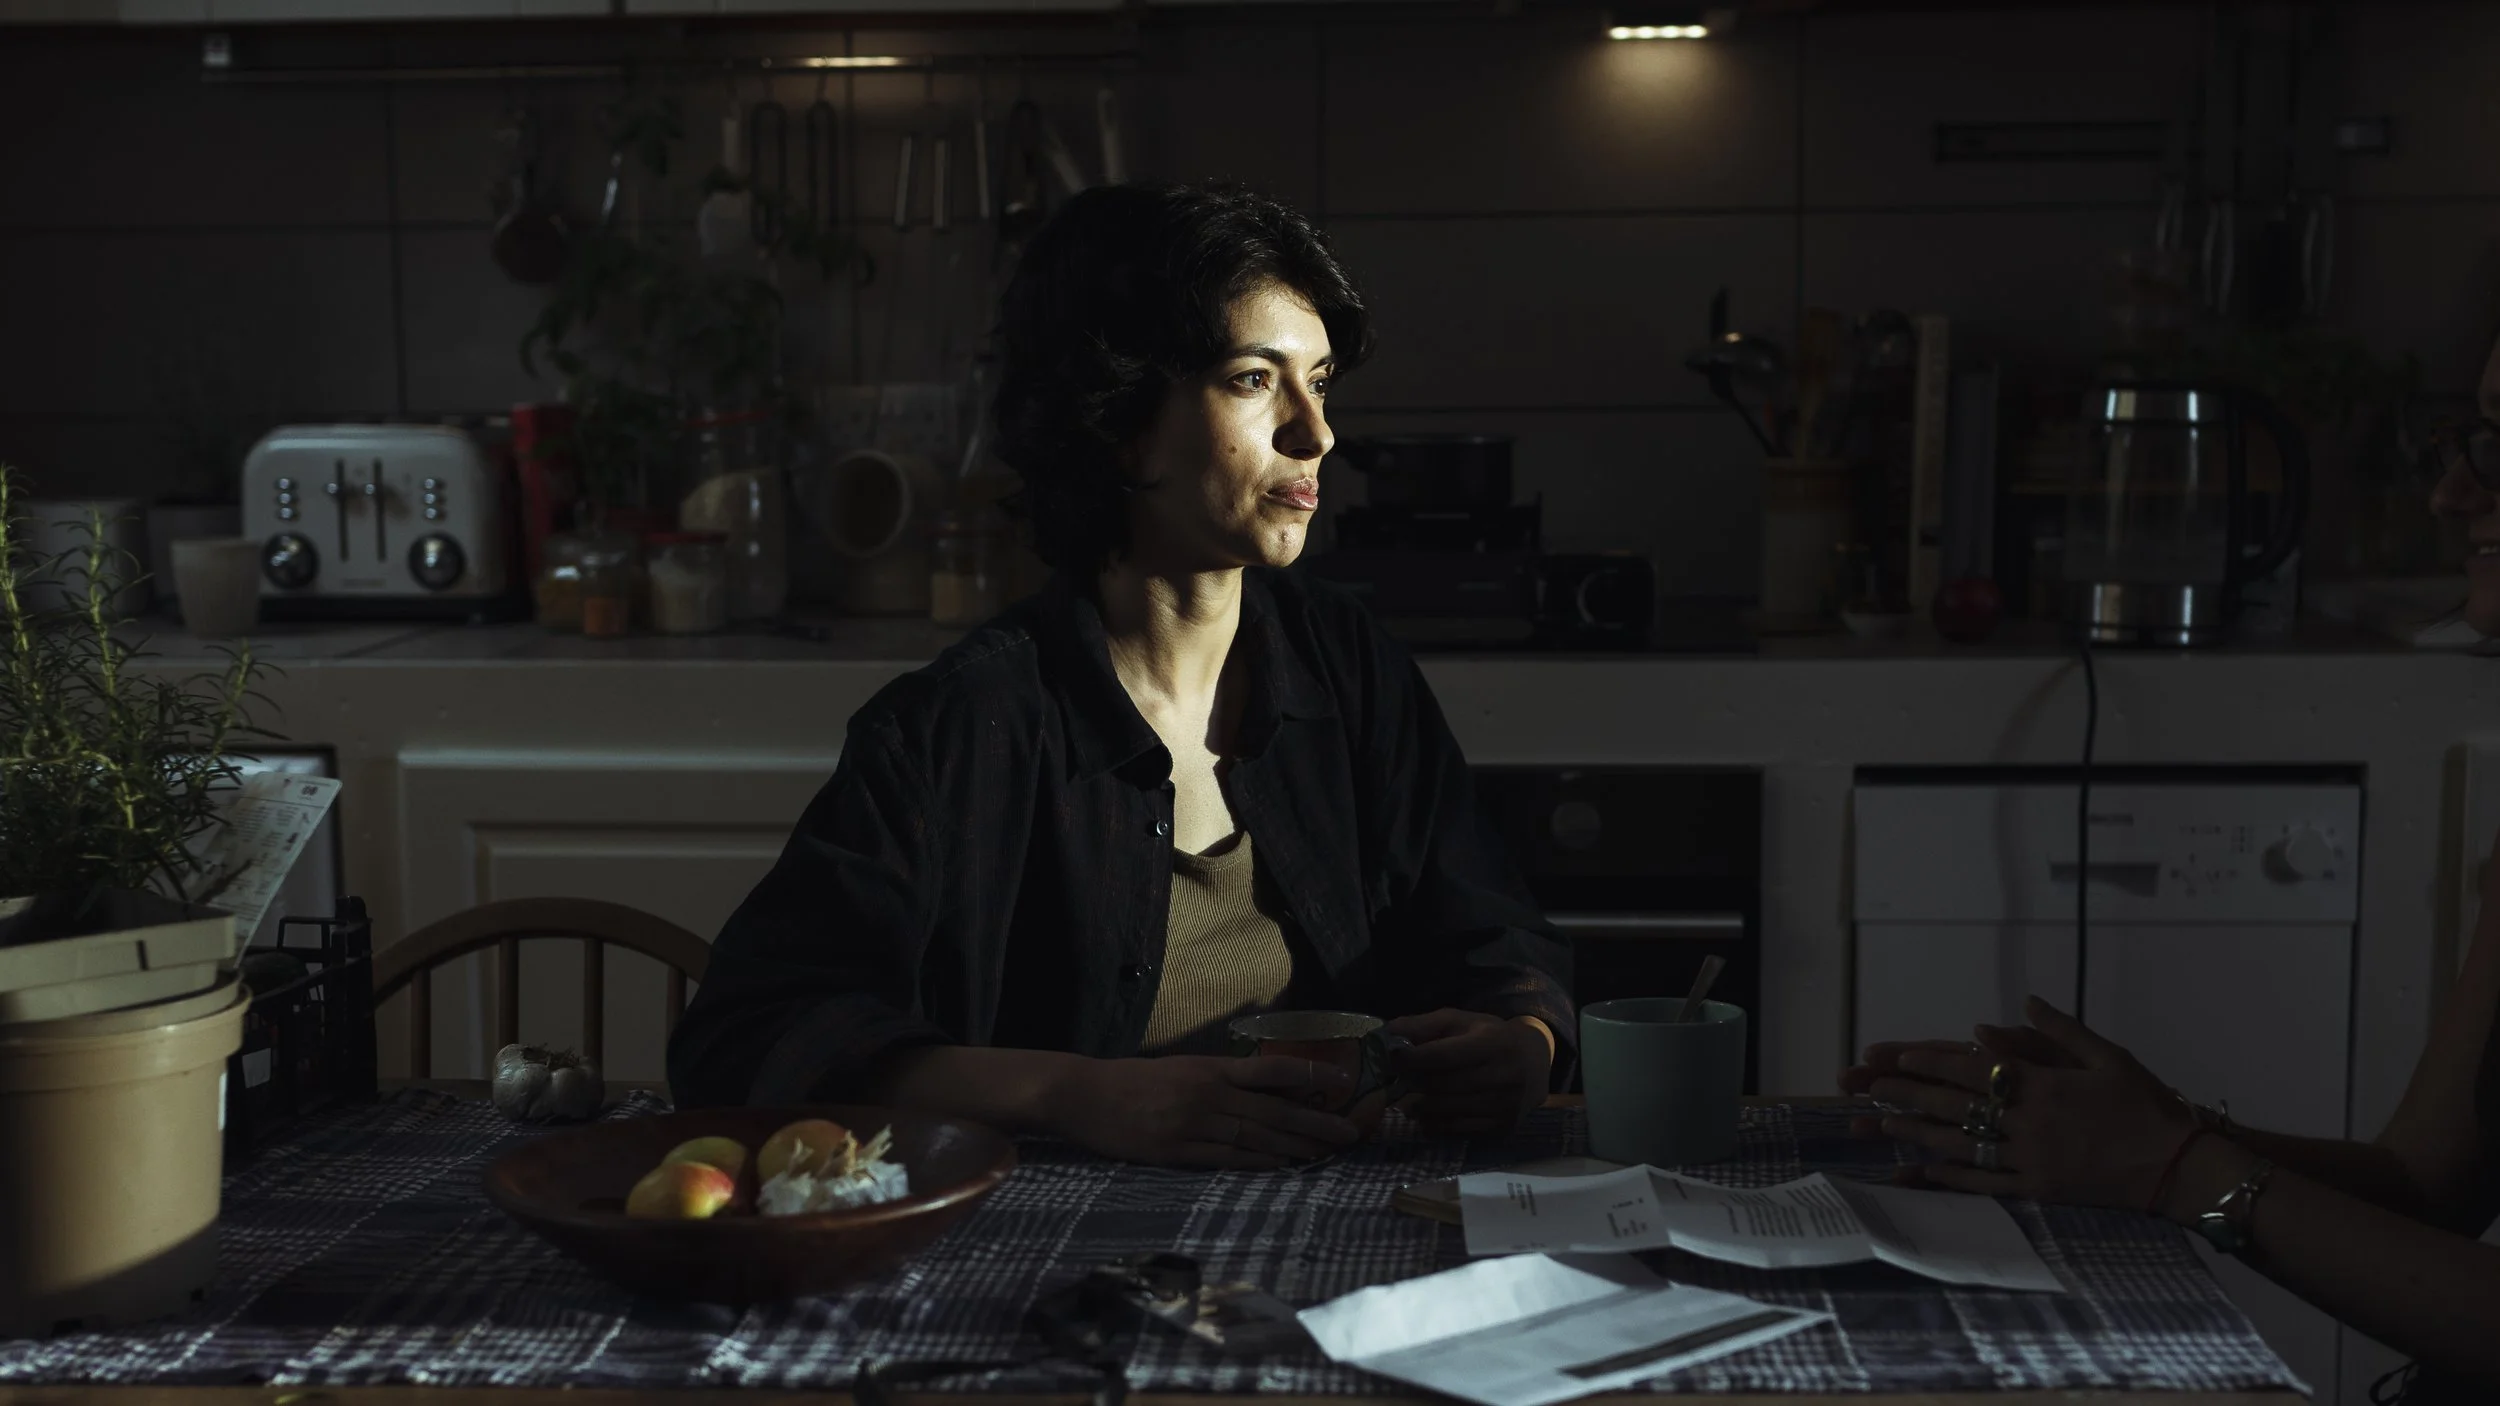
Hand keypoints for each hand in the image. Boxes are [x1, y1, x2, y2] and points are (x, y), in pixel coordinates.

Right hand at [1044, 1055, 1361, 1169]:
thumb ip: (1217, 1079)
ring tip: (1328, 1152)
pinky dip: (1258, 1162)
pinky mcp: (1177, 1151)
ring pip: (1256, 1136)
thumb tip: (1259, 1089)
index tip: (1341, 1082)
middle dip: (1316, 1122)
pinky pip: (1226, 1158)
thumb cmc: (1131, 1080)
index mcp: (1210, 1068)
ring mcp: (1193, 1124)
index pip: (1271, 1070)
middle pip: (1273, 1109)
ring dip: (1296, 1146)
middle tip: (1351, 1131)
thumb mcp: (1179, 1068)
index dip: (1309, 1077)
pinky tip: (1282, 1166)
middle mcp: (1208, 1094)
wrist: (1084, 1094)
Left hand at [1385, 1009, 1551, 1134]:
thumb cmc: (1491, 1037)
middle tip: (1396, 1081)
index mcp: (1493, 1044)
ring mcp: (1505, 1105)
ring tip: (1407, 1100)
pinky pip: (1458, 1130)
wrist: (1536, 1063)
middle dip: (1413, 1083)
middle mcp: (1503, 1076)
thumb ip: (1425, 1025)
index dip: (1411, 1058)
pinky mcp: (1503, 1127)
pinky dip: (1435, 1124)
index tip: (1390, 1059)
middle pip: (1442, 1085)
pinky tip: (1426, 1115)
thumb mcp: (1462, 1022)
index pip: (1443, 1055)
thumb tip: (1389, 1032)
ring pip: (1447, 1110)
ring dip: (1420, 1106)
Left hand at [1849, 996, 2195, 1210]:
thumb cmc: (2147, 1105)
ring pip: (1963, 1146)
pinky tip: (1923, 1168)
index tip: (1898, 1058)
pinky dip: (1951, 1175)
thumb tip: (2022, 1004)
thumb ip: (2061, 1030)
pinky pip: (1986, 1183)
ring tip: (1883, 1124)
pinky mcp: (2040, 1189)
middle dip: (1909, 1096)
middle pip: (1958, 1108)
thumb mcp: (2109, 1056)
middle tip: (1869, 1088)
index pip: (1975, 1071)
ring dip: (1919, 1134)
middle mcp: (2032, 1124)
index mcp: (2046, 1087)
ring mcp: (2033, 1160)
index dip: (1932, 1064)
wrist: (2180, 1165)